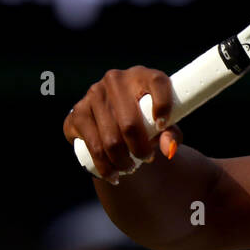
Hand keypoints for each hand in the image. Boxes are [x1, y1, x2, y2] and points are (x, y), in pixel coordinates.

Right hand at [62, 66, 182, 183]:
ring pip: (110, 139)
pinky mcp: (77, 111)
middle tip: (147, 159)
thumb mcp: (164, 122)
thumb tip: (169, 150)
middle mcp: (116, 80)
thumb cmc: (147, 118)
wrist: (114, 117)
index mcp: (143, 75)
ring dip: (122, 161)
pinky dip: (104, 165)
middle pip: (130, 123)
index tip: (163, 125)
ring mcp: (93, 94)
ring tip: (130, 168)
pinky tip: (112, 174)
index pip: (158, 83)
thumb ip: (171, 134)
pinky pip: (92, 144)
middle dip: (140, 149)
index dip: (163, 105)